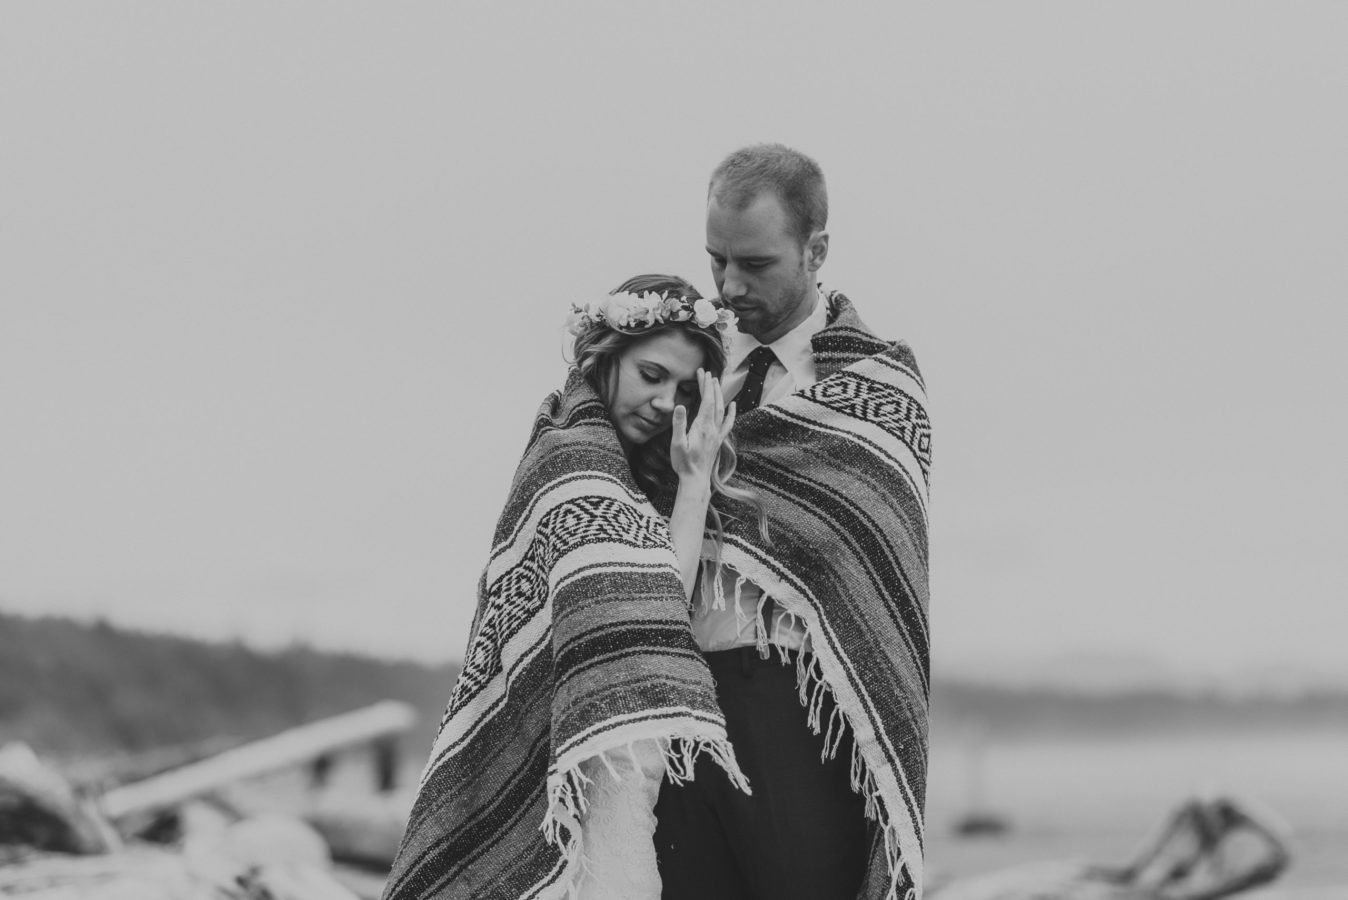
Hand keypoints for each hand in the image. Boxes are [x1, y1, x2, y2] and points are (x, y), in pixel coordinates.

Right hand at [670, 369, 735, 487]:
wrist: (695, 480)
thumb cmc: (684, 463)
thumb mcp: (677, 444)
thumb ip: (678, 424)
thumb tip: (679, 406)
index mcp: (702, 427)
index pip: (707, 401)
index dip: (705, 386)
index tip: (703, 373)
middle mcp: (713, 429)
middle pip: (715, 402)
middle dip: (712, 386)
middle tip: (707, 373)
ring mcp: (717, 434)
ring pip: (722, 410)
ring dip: (720, 395)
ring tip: (716, 382)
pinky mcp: (718, 440)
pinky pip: (728, 423)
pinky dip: (731, 412)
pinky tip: (733, 405)